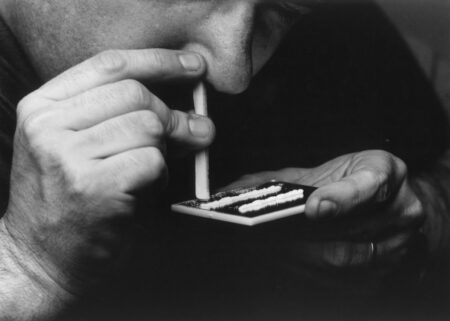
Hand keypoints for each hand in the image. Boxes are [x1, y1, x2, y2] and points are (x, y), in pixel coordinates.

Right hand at [1, 49, 214, 296]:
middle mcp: (48, 125)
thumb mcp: (84, 146)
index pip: (110, 64)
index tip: (194, 66)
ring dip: (164, 148)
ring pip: (148, 125)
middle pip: (136, 93)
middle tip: (190, 132)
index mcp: (43, 107)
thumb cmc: (70, 201)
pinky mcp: (92, 187)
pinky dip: (160, 175)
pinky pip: (153, 160)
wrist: (41, 260)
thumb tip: (191, 108)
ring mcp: (67, 156)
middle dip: (170, 114)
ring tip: (150, 169)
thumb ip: (124, 117)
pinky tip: (144, 189)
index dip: (160, 62)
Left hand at [226, 150, 424, 270]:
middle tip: (262, 235)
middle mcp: (400, 210)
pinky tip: (283, 262)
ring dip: (301, 257)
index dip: (342, 197)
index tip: (314, 208)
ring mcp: (397, 245)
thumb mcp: (318, 169)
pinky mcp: (384, 273)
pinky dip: (308, 272)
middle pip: (350, 232)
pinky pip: (344, 280)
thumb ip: (277, 180)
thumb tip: (229, 194)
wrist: (388, 204)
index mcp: (385, 172)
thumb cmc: (345, 183)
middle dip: (302, 237)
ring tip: (264, 249)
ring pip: (345, 260)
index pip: (369, 184)